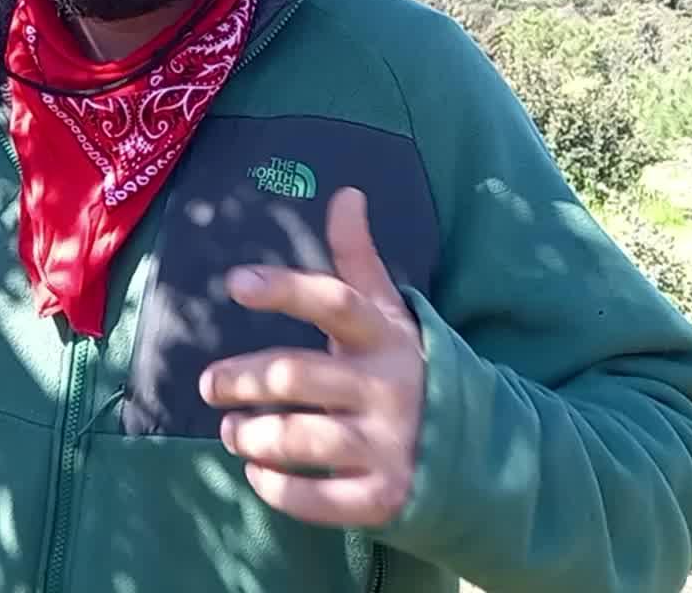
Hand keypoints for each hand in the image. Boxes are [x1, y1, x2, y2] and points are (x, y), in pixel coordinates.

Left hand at [199, 186, 426, 526]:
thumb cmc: (412, 370)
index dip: (285, 289)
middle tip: (210, 383)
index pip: (334, 302)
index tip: (236, 281)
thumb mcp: (390, 315)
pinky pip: (317, 499)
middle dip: (242, 378)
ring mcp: (387, 445)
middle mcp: (388, 387)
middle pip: (297, 375)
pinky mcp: (384, 498)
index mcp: (385, 338)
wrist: (481, 452)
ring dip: (250, 435)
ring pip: (298, 439)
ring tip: (230, 429)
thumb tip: (347, 193)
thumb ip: (360, 259)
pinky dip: (276, 488)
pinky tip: (257, 472)